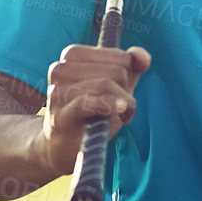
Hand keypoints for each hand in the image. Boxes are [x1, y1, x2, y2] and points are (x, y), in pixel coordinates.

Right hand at [40, 45, 150, 174]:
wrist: (65, 146)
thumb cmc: (93, 112)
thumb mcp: (116, 85)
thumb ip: (132, 66)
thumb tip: (143, 56)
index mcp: (72, 55)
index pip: (120, 57)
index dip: (128, 76)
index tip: (120, 90)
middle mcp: (61, 68)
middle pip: (116, 71)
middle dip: (125, 91)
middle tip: (118, 108)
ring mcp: (58, 91)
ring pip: (107, 85)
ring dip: (123, 105)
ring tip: (118, 117)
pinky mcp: (60, 114)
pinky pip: (86, 102)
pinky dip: (107, 104)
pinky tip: (120, 110)